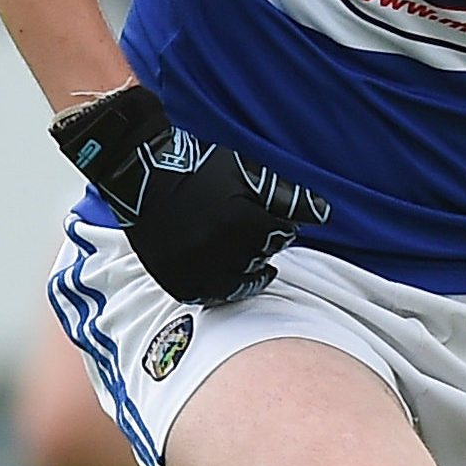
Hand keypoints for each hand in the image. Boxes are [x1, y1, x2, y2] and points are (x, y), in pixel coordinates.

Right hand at [52, 85, 330, 305]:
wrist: (140, 172)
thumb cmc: (200, 168)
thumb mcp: (248, 174)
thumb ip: (289, 196)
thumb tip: (326, 214)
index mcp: (241, 222)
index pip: (282, 235)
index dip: (280, 226)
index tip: (272, 220)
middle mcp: (216, 250)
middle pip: (259, 260)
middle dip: (261, 248)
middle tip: (252, 236)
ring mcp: (191, 267)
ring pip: (235, 285)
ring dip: (246, 275)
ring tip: (248, 264)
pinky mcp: (172, 279)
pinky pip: (204, 296)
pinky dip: (217, 288)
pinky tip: (222, 274)